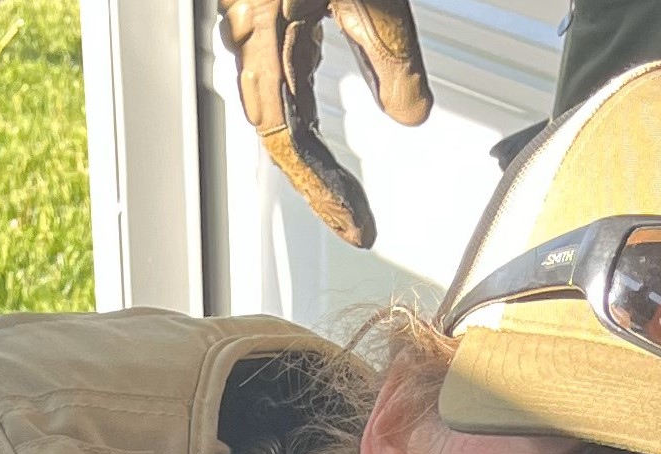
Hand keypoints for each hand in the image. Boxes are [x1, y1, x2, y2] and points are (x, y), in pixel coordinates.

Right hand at [215, 0, 431, 249]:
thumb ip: (390, 54)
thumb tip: (410, 115)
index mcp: (265, 35)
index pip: (288, 138)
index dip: (322, 189)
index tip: (355, 225)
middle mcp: (250, 35)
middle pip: (278, 136)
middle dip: (319, 188)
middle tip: (355, 226)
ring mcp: (252, 23)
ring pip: (274, 110)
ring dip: (311, 157)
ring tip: (344, 195)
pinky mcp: (264, 9)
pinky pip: (277, 76)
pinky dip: (302, 114)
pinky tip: (322, 128)